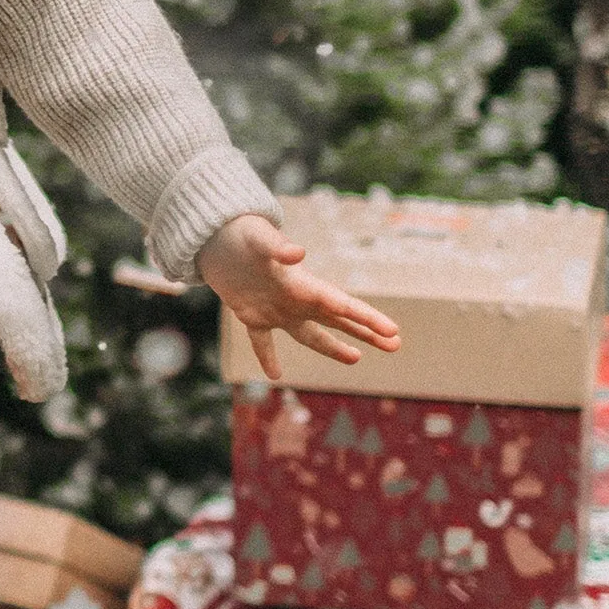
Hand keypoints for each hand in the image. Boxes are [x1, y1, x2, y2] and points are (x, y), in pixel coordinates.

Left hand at [197, 211, 399, 380]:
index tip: (393, 333)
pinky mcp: (251, 314)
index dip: (367, 319)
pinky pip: (262, 341)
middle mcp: (294, 299)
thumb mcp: (257, 238)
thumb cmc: (239, 232)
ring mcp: (275, 309)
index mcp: (301, 284)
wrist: (213, 235)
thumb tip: (298, 253)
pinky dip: (267, 357)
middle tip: (395, 345)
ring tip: (356, 359)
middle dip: (365, 333)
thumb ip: (276, 246)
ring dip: (332, 347)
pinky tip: (275, 376)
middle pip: (337, 320)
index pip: (342, 305)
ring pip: (309, 334)